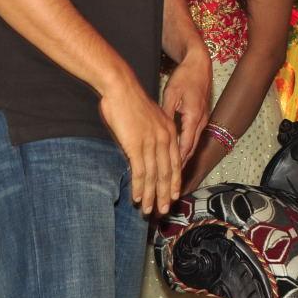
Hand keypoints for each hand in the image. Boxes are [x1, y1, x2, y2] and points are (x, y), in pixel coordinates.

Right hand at [100, 72, 179, 215]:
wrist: (121, 87)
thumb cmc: (131, 102)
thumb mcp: (149, 119)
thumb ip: (153, 135)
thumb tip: (149, 151)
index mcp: (170, 132)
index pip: (176, 162)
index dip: (175, 181)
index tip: (174, 195)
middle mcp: (165, 139)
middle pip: (168, 172)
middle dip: (166, 194)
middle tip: (164, 210)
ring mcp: (152, 142)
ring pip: (155, 176)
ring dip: (152, 195)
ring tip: (151, 210)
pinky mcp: (136, 145)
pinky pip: (140, 171)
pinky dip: (140, 187)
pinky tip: (138, 198)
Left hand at [162, 51, 211, 164]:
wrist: (199, 64)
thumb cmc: (184, 77)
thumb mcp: (171, 94)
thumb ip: (166, 114)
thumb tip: (157, 132)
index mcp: (194, 117)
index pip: (184, 145)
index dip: (176, 162)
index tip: (167, 175)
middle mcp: (201, 121)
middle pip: (190, 149)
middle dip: (180, 166)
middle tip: (170, 182)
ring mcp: (203, 119)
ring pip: (192, 144)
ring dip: (183, 158)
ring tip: (173, 174)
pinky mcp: (201, 116)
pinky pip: (193, 137)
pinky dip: (185, 148)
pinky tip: (178, 154)